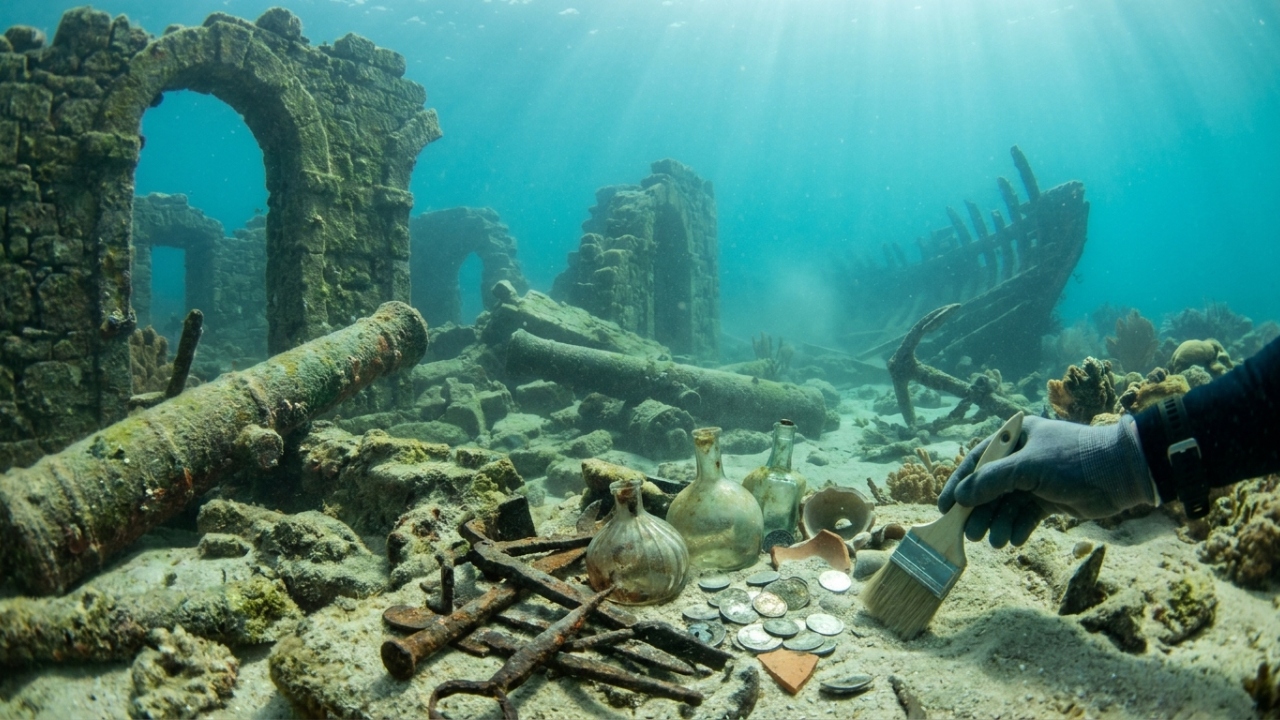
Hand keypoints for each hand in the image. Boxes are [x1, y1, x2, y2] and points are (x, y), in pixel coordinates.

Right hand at [937, 415, 1155, 547]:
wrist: (1122, 473)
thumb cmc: (1072, 460)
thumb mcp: (1027, 467)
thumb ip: (991, 482)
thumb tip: (959, 498)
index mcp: (1015, 438)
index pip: (977, 461)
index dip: (959, 484)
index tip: (944, 508)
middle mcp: (1022, 457)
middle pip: (990, 487)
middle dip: (980, 512)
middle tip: (970, 534)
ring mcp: (1037, 479)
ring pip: (1007, 505)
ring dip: (999, 523)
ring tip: (995, 541)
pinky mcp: (1051, 499)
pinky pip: (1026, 515)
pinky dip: (1018, 527)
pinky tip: (1013, 539)